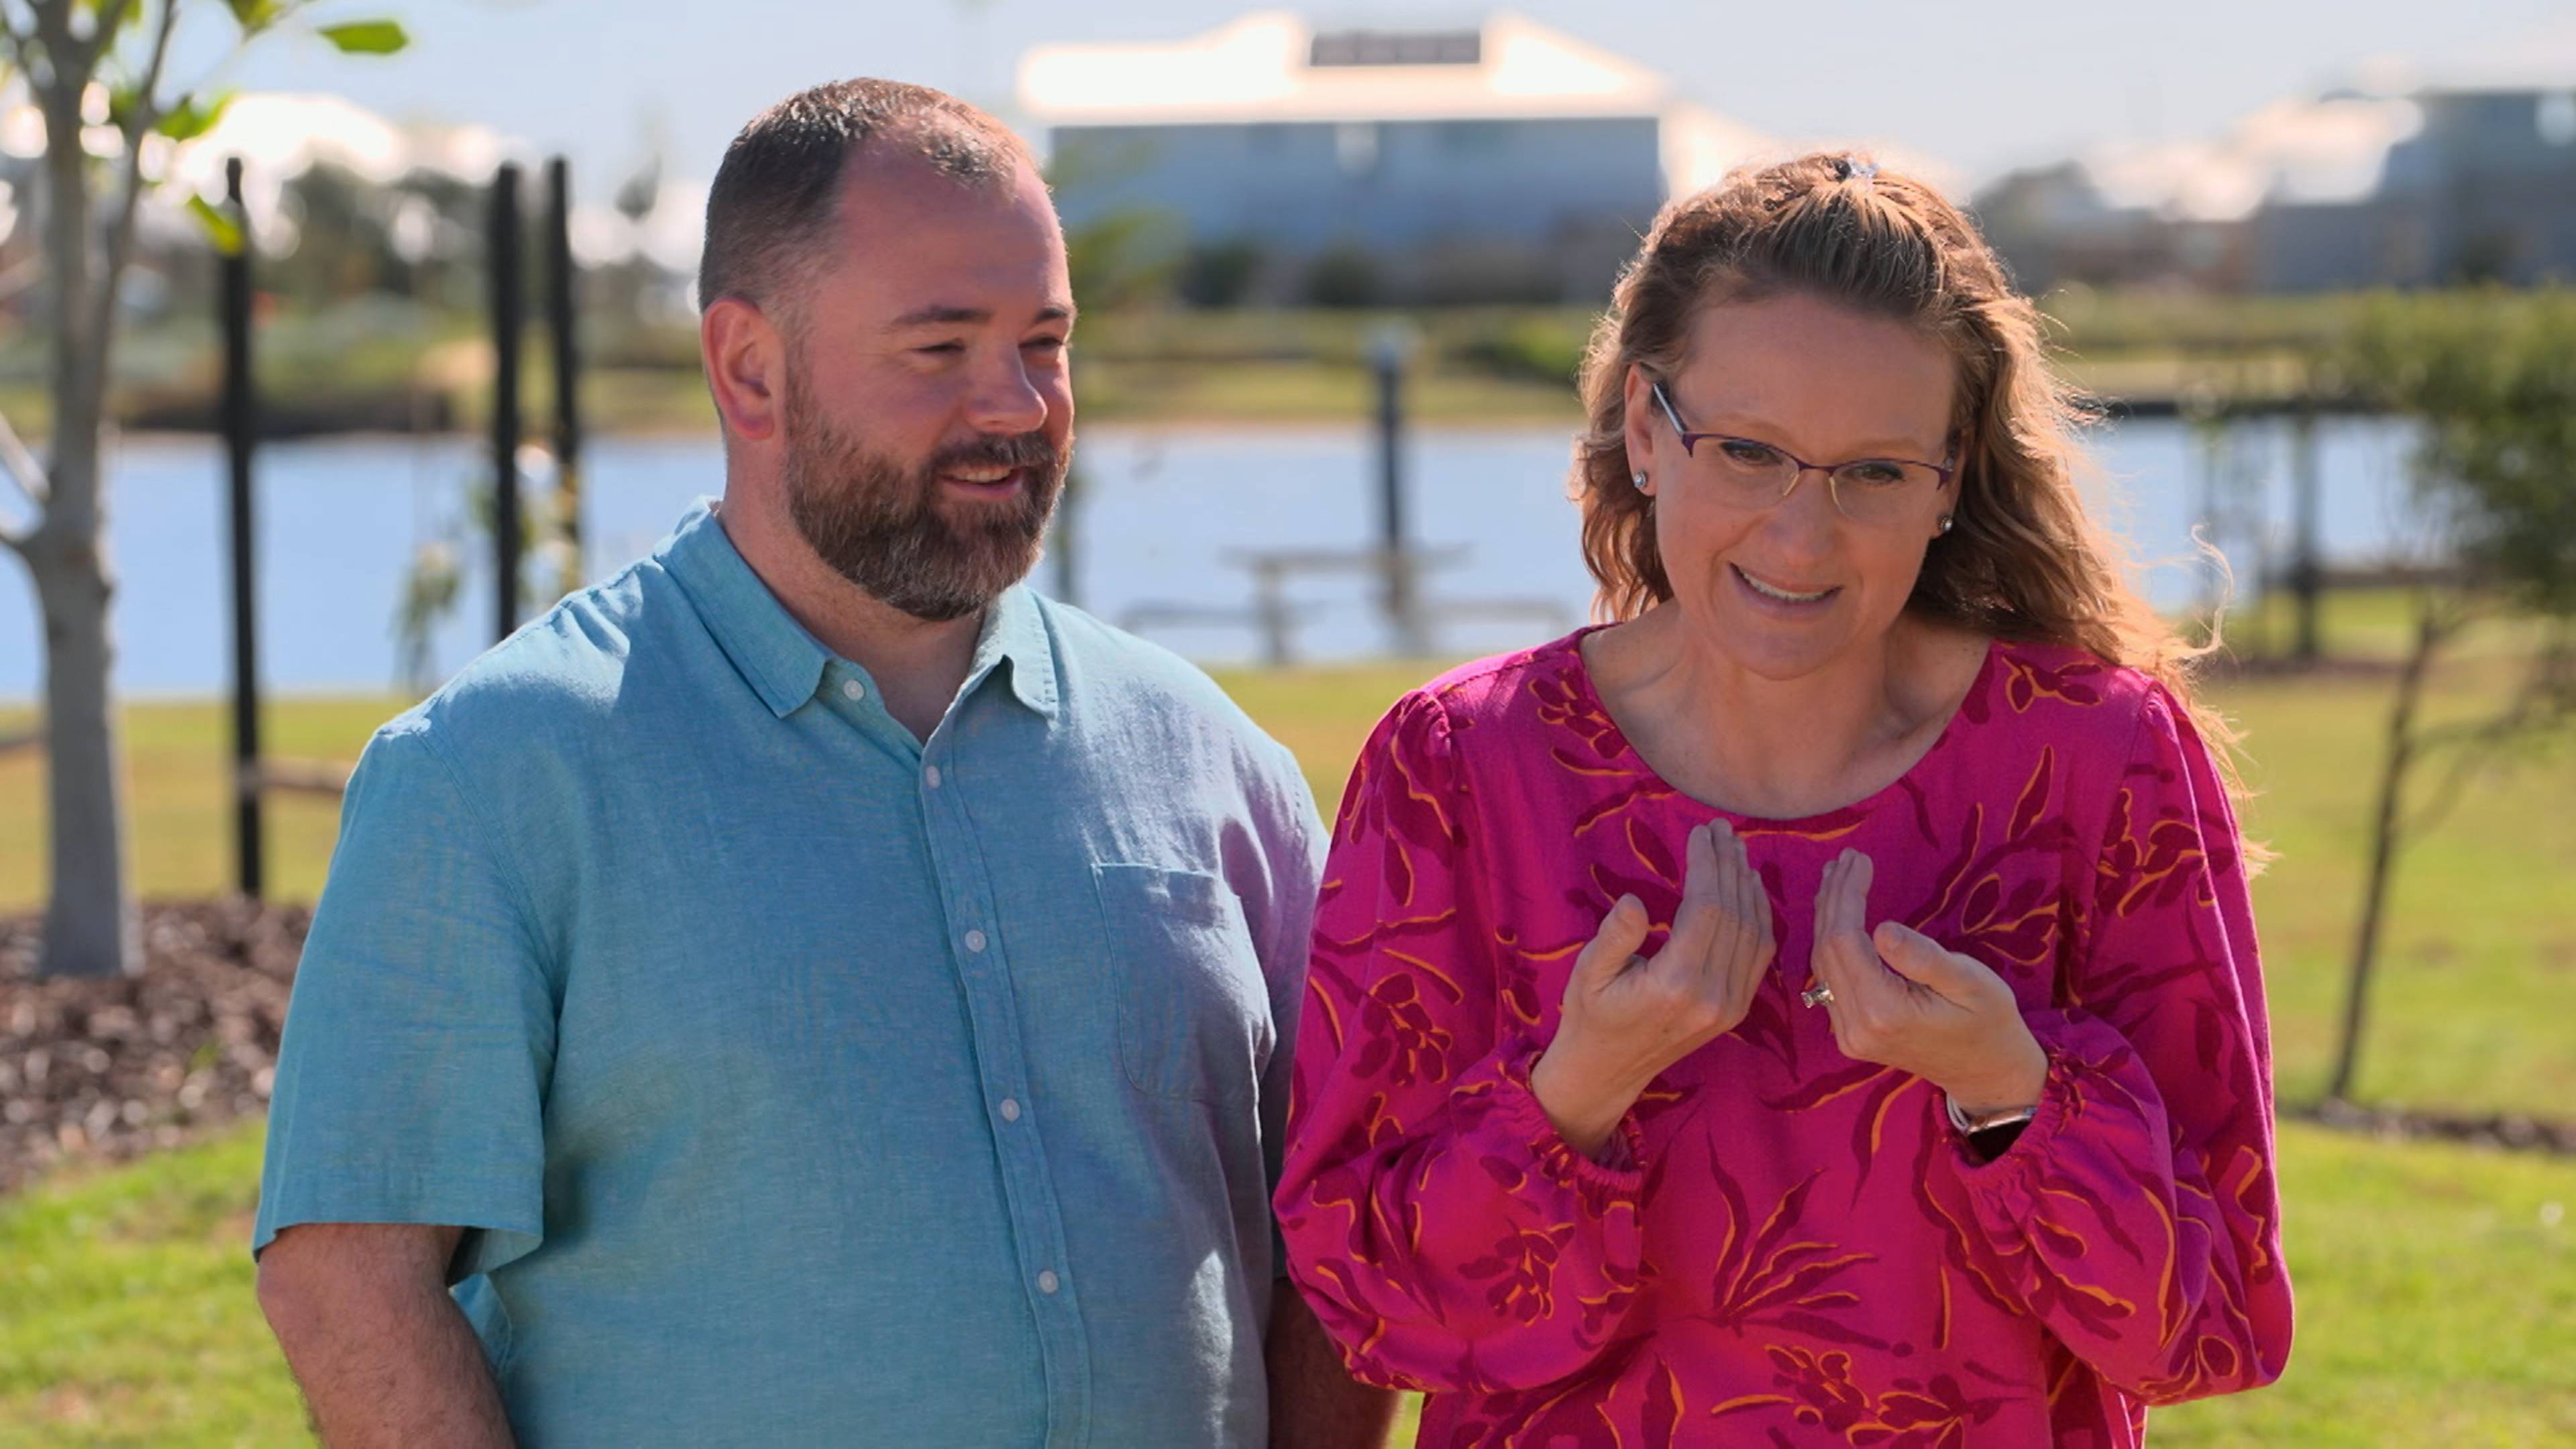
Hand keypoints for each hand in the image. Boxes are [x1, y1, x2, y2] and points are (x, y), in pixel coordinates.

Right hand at [1532, 820, 1775, 1158]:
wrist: (1607, 1071)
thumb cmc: (1590, 1015)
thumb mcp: (1588, 973)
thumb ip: (1614, 938)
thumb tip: (1635, 901)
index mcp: (1675, 985)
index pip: (1706, 909)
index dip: (1707, 865)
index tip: (1700, 832)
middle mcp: (1713, 996)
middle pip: (1734, 915)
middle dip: (1729, 865)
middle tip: (1721, 829)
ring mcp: (1730, 1006)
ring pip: (1755, 933)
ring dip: (1748, 886)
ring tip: (1735, 850)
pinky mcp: (1736, 1010)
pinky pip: (1759, 956)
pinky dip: (1759, 916)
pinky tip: (1748, 888)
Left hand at [1806, 849, 2046, 1114]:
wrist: (1987, 1072)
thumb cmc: (1989, 1022)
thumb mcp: (1971, 983)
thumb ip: (1925, 958)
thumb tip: (1881, 928)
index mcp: (1883, 1012)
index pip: (1845, 941)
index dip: (1847, 895)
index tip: (1859, 860)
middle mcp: (1855, 1027)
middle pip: (1827, 949)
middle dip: (1834, 898)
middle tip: (1847, 858)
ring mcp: (1848, 1034)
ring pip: (1823, 963)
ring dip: (1828, 916)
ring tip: (1838, 875)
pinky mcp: (1850, 1033)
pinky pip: (1829, 979)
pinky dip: (1832, 942)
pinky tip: (1838, 914)